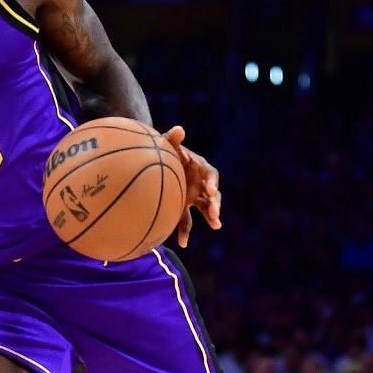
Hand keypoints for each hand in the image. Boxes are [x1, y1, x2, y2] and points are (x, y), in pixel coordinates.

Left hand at [160, 126, 221, 247]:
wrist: (156, 161)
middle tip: (215, 215)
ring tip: (216, 225)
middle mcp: (200, 184)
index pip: (211, 175)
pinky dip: (184, 231)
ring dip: (211, 217)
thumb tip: (178, 129)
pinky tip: (182, 243)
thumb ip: (172, 138)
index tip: (211, 191)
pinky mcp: (183, 206)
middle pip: (213, 195)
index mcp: (200, 168)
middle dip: (215, 205)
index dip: (212, 183)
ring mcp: (194, 197)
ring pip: (206, 209)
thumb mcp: (167, 143)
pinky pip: (186, 221)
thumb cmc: (164, 150)